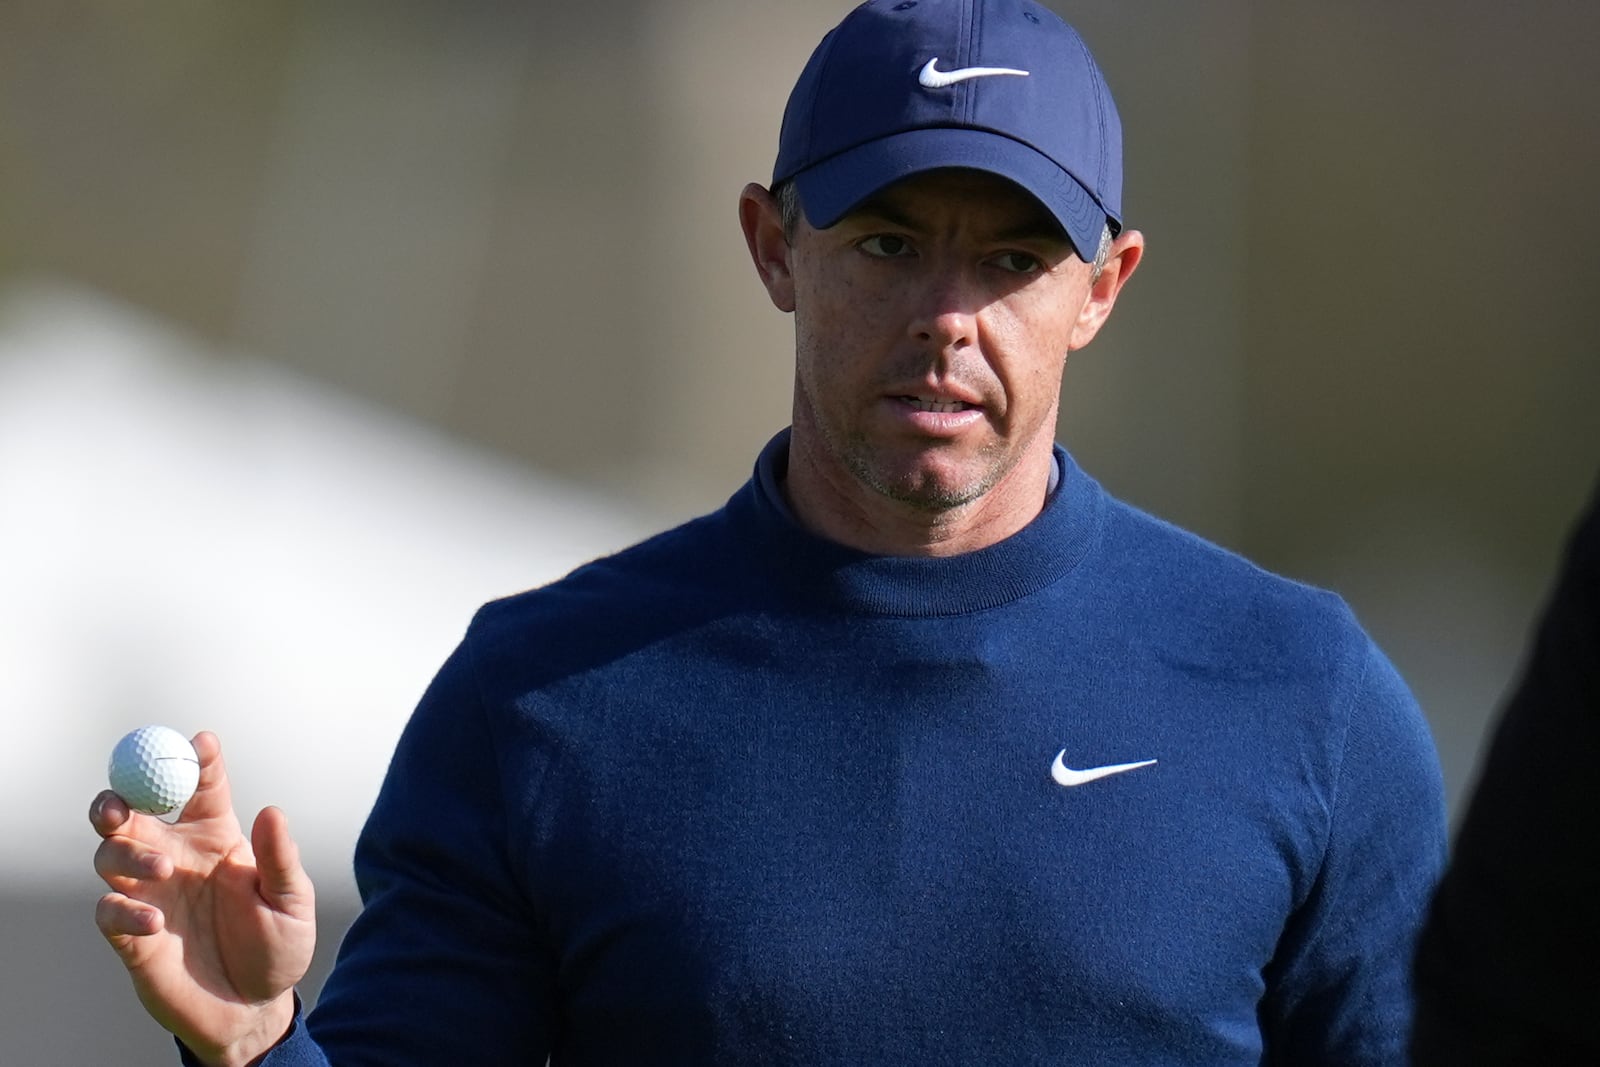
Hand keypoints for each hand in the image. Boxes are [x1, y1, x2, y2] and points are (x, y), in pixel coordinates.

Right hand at [91, 732, 316, 1066]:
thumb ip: (280, 858)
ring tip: (163, 868)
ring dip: (125, 853)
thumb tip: (272, 811)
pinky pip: (108, 911)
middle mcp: (175, 857)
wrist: (255, 1008)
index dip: (196, 760)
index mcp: (216, 838)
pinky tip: (155, 923)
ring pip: (110, 854)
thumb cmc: (278, 947)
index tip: (201, 741)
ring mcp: (150, 894)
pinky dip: (123, 911)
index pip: (200, 788)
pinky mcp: (132, 936)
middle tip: (123, 801)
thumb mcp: (292, 901)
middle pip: (131, 812)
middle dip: (118, 796)